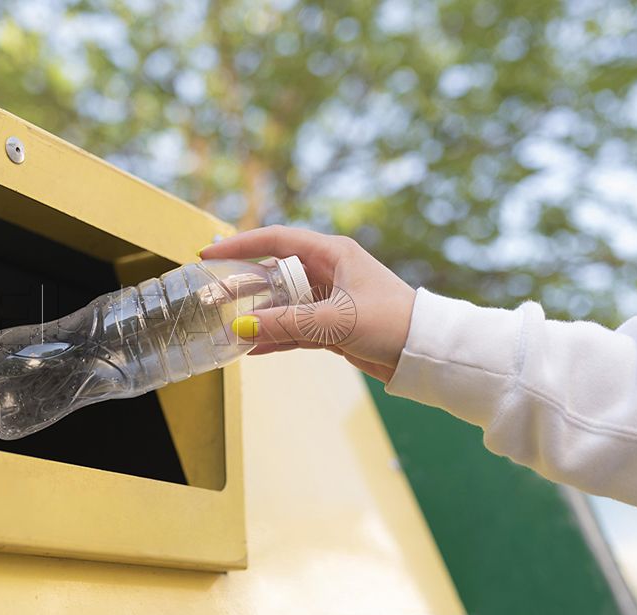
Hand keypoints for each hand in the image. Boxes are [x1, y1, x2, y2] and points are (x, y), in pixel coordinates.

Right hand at [201, 225, 416, 382]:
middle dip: (244, 285)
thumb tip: (242, 328)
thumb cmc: (390, 322)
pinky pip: (295, 327)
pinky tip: (253, 348)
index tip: (210, 252)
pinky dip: (276, 337)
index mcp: (333, 253)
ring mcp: (329, 300)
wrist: (425, 352)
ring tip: (227, 327)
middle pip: (275, 272)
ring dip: (258, 316)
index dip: (241, 244)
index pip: (276, 240)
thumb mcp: (335, 320)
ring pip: (283, 303)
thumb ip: (287, 323)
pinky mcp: (332, 326)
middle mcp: (329, 271)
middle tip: (213, 295)